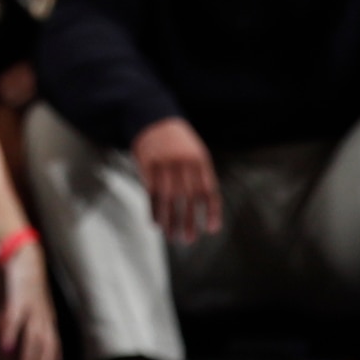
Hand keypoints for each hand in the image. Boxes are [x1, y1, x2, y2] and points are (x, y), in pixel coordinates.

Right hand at [0, 242, 63, 359]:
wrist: (26, 258)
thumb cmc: (25, 285)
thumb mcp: (22, 308)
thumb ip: (14, 326)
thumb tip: (3, 343)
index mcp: (46, 318)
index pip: (55, 345)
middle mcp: (43, 315)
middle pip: (49, 343)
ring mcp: (33, 308)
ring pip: (36, 335)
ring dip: (33, 355)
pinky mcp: (20, 299)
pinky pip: (16, 320)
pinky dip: (12, 334)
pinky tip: (7, 347)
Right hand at [132, 116, 220, 243]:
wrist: (154, 120)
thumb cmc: (178, 143)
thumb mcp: (195, 153)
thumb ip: (199, 176)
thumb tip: (204, 208)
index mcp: (200, 160)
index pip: (208, 190)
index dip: (211, 211)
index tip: (210, 229)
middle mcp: (184, 162)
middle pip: (188, 198)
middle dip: (189, 221)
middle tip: (189, 239)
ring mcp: (165, 164)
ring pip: (169, 198)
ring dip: (170, 220)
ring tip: (172, 236)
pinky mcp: (148, 166)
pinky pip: (152, 193)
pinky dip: (154, 210)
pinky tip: (156, 223)